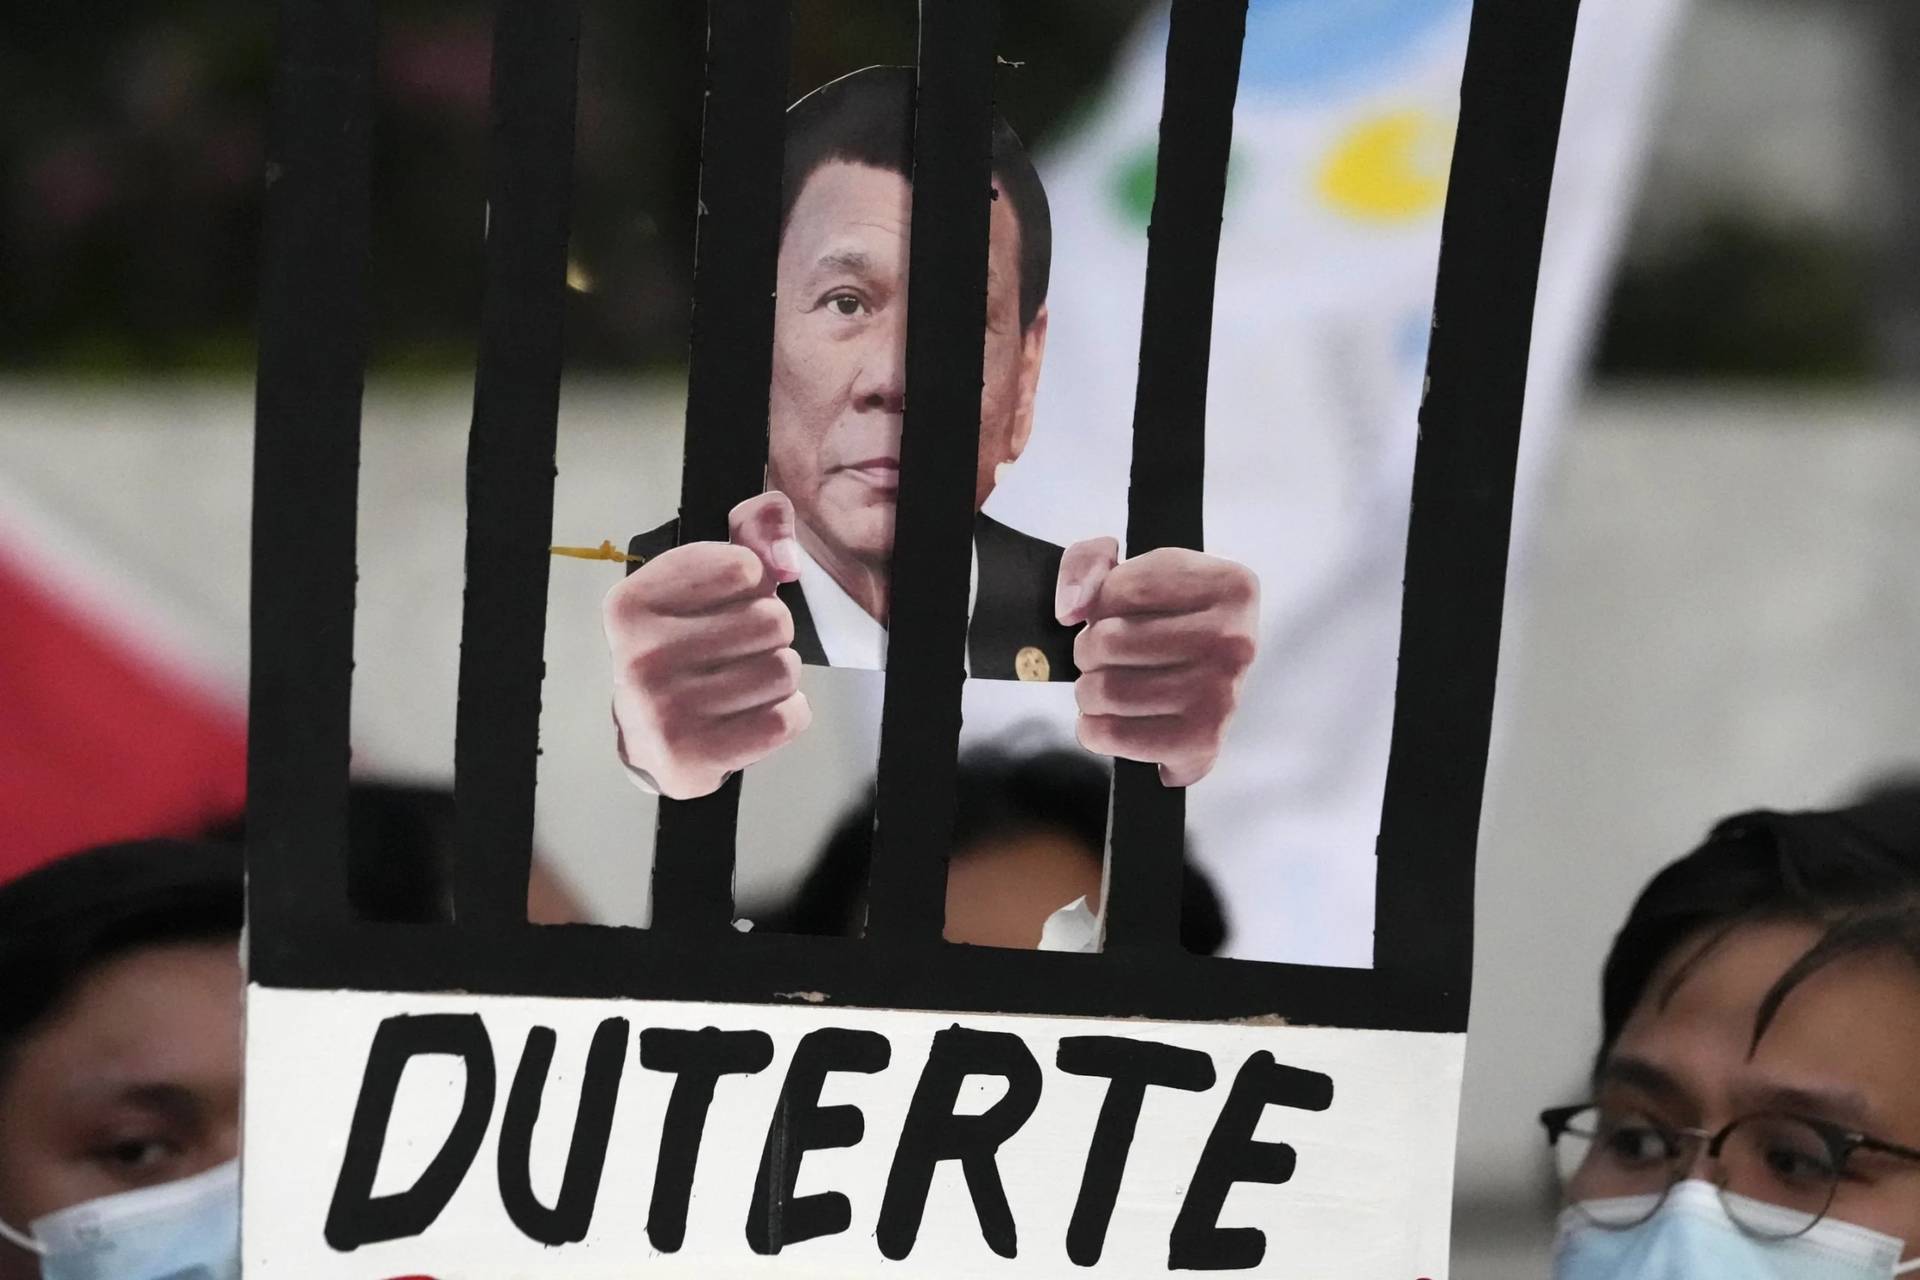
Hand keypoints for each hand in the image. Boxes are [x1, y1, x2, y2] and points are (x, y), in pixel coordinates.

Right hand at [602, 492, 811, 798]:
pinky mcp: (693, 758)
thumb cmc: (678, 652)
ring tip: (742, 683)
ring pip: (784, 670)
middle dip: (770, 635)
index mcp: (631, 604)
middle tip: (738, 651)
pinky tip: (751, 714)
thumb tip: (785, 554)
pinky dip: (785, 714)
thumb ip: (751, 533)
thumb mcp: (702, 579)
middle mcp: (640, 658)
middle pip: (772, 621)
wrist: (646, 736)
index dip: (753, 586)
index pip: (744, 568)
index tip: (725, 605)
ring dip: (777, 676)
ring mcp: (663, 713)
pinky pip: (787, 719)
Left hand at [1056, 538, 1257, 787]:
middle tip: (1106, 657)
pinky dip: (1094, 729)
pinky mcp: (1201, 742)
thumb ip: (1089, 560)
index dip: (1100, 605)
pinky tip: (1110, 719)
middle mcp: (1233, 641)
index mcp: (1230, 586)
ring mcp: (1221, 695)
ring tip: (1106, 686)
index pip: (1118, 589)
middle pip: (1107, 642)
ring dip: (1088, 691)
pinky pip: (1113, 735)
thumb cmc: (1173, 621)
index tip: (1119, 615)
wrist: (1213, 681)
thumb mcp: (1136, 569)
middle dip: (1088, 650)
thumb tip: (1071, 609)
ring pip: (1105, 690)